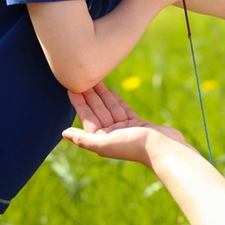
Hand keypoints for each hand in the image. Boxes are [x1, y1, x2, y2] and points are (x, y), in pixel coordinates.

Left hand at [62, 83, 190, 166]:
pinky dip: (115, 100)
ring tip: (95, 80)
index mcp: (101, 139)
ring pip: (109, 107)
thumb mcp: (103, 144)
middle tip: (83, 78)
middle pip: (97, 111)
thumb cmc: (132, 146)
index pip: (87, 117)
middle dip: (90, 95)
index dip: (79, 103)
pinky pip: (122, 109)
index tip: (72, 88)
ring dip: (102, 94)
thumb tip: (64, 133)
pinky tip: (109, 91)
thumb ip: (83, 139)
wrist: (161, 146)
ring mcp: (124, 128)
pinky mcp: (137, 123)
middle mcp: (111, 134)